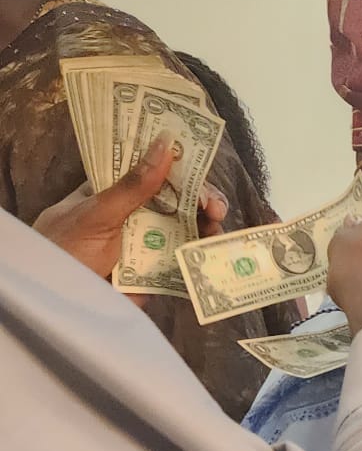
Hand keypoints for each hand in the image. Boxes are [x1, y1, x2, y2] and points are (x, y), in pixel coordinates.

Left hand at [33, 139, 228, 294]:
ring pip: (184, 233)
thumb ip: (133, 185)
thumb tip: (166, 143)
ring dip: (205, 230)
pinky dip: (202, 261)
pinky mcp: (154, 277)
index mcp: (114, 193)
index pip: (152, 171)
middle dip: (201, 202)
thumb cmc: (62, 252)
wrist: (56, 307)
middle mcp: (133, 217)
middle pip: (176, 202)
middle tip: (216, 209)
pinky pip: (182, 266)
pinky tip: (216, 258)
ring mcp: (145, 248)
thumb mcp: (96, 214)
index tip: (201, 170)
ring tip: (216, 232)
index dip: (181, 168)